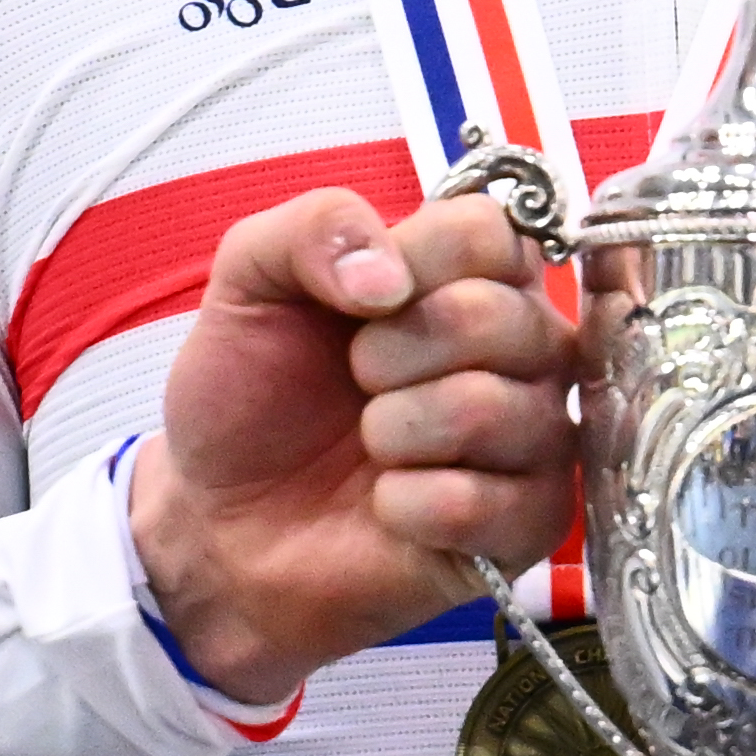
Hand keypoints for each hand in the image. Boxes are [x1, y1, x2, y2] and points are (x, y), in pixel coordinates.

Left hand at [132, 186, 582, 708]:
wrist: (221, 517)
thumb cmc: (253, 394)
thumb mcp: (252, 280)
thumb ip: (316, 226)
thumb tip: (389, 277)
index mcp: (474, 276)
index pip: (490, 232)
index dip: (412, 262)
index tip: (358, 303)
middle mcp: (524, 351)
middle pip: (501, 317)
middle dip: (388, 353)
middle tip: (355, 381)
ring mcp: (534, 440)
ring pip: (492, 409)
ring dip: (394, 429)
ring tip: (370, 445)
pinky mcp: (526, 528)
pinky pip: (480, 503)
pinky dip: (406, 504)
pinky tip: (385, 507)